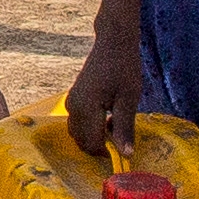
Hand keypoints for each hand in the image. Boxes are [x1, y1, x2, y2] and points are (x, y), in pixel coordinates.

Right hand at [62, 14, 149, 163]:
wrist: (113, 43)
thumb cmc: (124, 68)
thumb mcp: (128, 99)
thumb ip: (124, 128)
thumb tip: (126, 155)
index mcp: (86, 108)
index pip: (92, 144)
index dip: (108, 153)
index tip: (124, 150)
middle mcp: (73, 107)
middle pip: (81, 141)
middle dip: (100, 147)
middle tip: (121, 138)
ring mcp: (70, 102)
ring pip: (77, 133)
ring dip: (94, 137)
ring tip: (115, 125)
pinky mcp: (73, 98)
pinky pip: (77, 122)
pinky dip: (90, 128)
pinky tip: (107, 117)